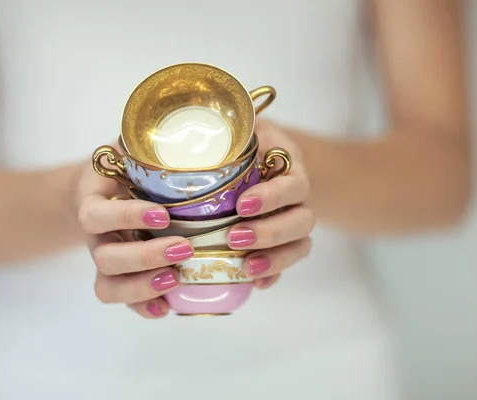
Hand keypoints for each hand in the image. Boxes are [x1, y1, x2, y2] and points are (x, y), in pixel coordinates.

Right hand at [75, 146, 192, 318]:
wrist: (102, 190)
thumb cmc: (122, 168)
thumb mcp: (128, 148)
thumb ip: (145, 140)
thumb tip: (184, 124)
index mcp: (93, 203)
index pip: (97, 215)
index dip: (126, 218)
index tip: (163, 214)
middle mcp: (96, 236)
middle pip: (106, 258)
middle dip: (145, 257)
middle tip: (184, 248)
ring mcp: (106, 259)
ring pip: (108, 286)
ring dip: (143, 287)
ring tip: (176, 280)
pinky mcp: (120, 276)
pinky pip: (123, 300)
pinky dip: (144, 308)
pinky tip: (168, 308)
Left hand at [227, 119, 314, 287]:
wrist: (264, 153)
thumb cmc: (242, 140)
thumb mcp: (238, 128)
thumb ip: (222, 127)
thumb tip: (175, 128)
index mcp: (289, 168)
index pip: (293, 185)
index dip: (273, 197)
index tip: (242, 204)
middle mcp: (298, 197)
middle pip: (301, 221)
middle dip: (270, 232)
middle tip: (235, 237)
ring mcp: (294, 220)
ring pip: (300, 244)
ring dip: (274, 258)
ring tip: (246, 269)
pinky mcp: (284, 241)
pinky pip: (287, 262)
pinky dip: (274, 274)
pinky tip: (256, 284)